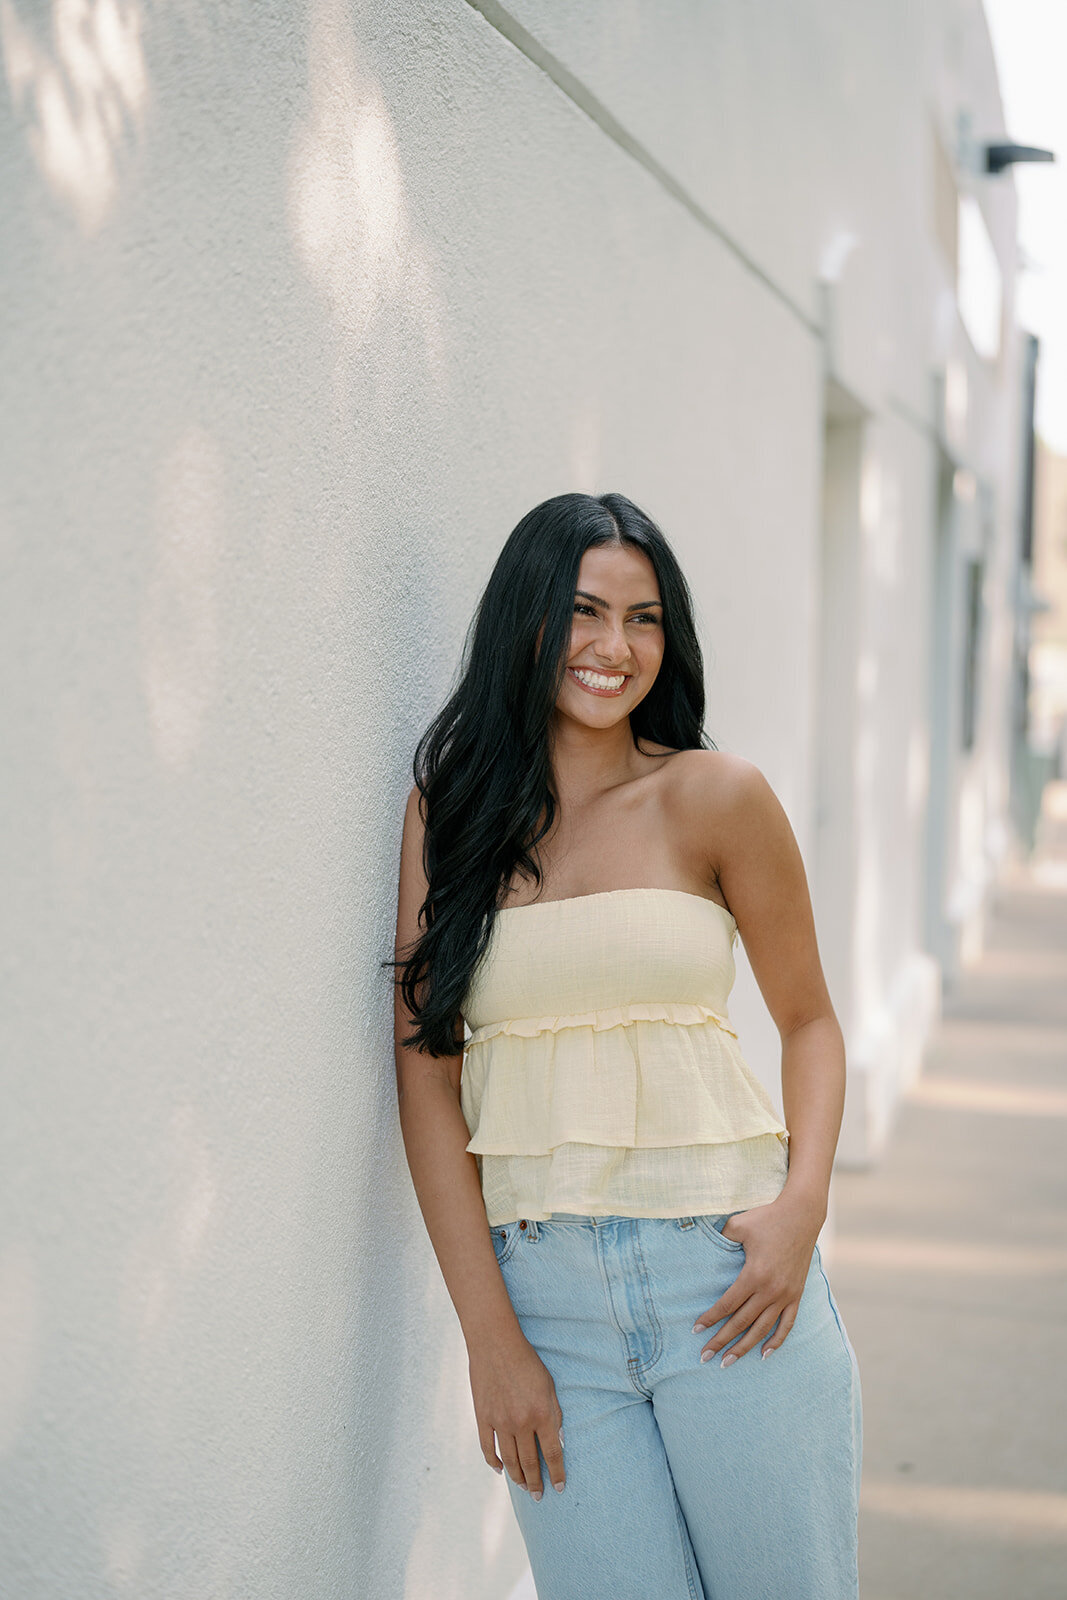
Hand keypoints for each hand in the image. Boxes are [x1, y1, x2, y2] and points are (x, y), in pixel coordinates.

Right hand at [468, 1335, 565, 1498]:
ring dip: (517, 1477)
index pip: (553, 1453)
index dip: (557, 1473)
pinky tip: (501, 1470)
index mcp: (542, 1414)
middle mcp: (522, 1422)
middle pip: (531, 1462)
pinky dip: (494, 1462)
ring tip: (523, 1487)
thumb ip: (555, 1415)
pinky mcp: (483, 1417)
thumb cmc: (527, 1362)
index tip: (559, 1487)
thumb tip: (558, 1443)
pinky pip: (488, 1448)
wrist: (496, 1344)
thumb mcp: (549, 1386)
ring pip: (510, 1460)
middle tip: (539, 1496)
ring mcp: (500, 1422)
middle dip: (536, 1482)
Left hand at [692, 1192, 824, 1365]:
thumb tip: (703, 1250)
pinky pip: (787, 1324)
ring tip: (728, 1362)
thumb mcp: (738, 1225)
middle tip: (704, 1357)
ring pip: (762, 1329)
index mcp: (754, 1274)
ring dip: (744, 1348)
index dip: (710, 1318)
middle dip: (721, 1341)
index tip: (696, 1330)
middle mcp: (771, 1290)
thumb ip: (720, 1240)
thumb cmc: (767, 1217)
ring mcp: (786, 1295)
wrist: (802, 1215)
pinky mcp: (797, 1294)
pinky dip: (776, 1341)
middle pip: (741, 1323)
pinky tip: (764, 1354)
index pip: (728, 1304)